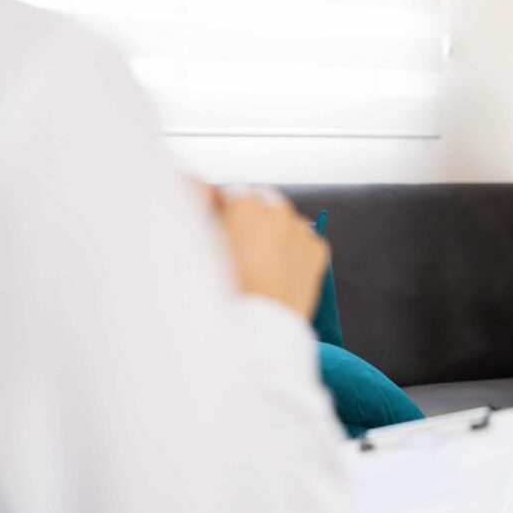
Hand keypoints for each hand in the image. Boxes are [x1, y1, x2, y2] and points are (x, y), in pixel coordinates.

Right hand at [207, 185, 328, 319]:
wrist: (260, 328)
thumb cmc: (226, 291)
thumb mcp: (202, 246)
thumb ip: (201, 209)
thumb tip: (194, 185)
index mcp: (245, 205)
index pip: (231, 194)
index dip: (222, 210)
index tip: (218, 226)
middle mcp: (277, 211)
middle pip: (261, 204)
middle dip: (251, 219)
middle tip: (238, 248)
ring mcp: (301, 230)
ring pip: (285, 222)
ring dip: (274, 232)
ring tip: (259, 264)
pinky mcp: (317, 250)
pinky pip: (304, 241)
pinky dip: (294, 250)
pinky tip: (279, 271)